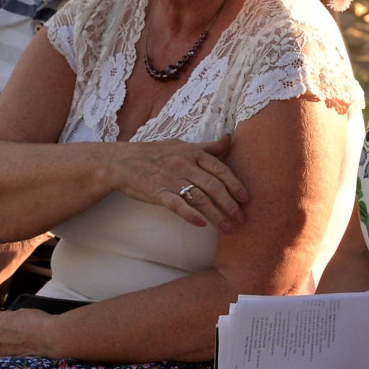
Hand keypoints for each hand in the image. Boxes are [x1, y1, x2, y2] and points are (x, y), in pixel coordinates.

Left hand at [0, 308, 60, 358]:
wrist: (50, 337)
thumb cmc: (30, 323)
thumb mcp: (14, 314)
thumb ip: (0, 316)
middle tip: (11, 336)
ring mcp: (7, 362)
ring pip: (3, 357)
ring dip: (9, 351)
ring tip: (23, 341)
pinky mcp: (19, 367)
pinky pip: (14, 362)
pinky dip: (20, 356)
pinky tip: (31, 347)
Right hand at [114, 135, 248, 233]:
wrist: (122, 161)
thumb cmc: (155, 153)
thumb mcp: (182, 144)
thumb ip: (207, 147)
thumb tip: (229, 139)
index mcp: (193, 153)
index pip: (221, 169)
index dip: (236, 184)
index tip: (247, 199)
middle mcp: (185, 165)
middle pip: (214, 186)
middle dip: (231, 204)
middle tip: (242, 219)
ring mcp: (171, 179)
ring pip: (200, 198)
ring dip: (216, 215)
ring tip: (228, 228)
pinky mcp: (158, 192)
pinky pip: (177, 205)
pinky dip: (190, 215)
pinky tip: (202, 225)